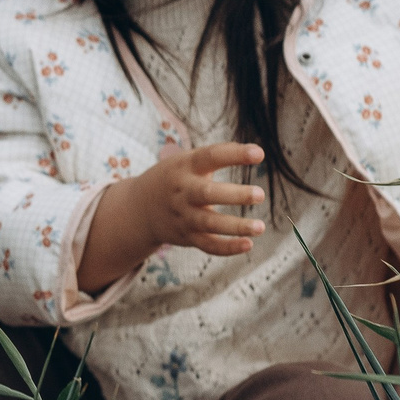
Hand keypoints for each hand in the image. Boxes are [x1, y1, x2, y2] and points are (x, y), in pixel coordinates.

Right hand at [123, 142, 267, 258]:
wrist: (139, 208)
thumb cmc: (175, 178)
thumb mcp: (186, 161)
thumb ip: (216, 156)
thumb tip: (257, 152)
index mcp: (184, 167)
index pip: (210, 157)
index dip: (235, 154)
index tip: (259, 154)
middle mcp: (183, 191)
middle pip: (208, 193)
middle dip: (235, 195)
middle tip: (260, 194)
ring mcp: (184, 216)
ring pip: (210, 223)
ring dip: (236, 226)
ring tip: (260, 227)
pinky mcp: (187, 236)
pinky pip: (208, 245)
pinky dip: (227, 247)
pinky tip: (248, 244)